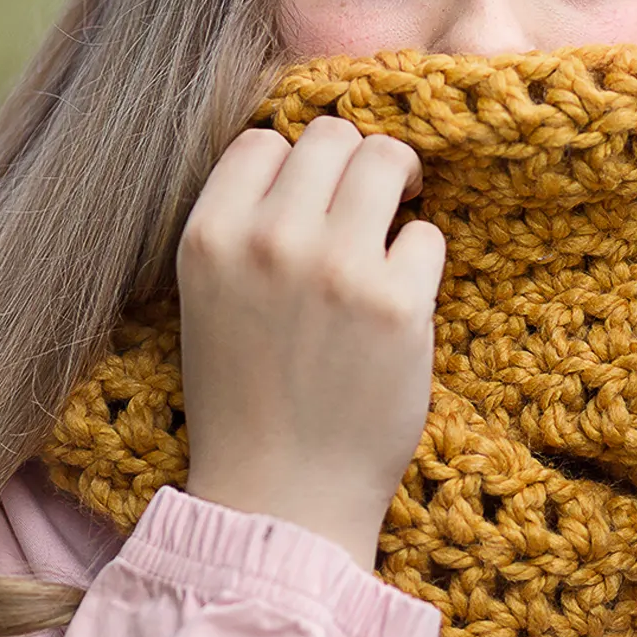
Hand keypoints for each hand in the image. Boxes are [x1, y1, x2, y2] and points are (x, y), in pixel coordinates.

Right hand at [176, 115, 445, 569]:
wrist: (280, 501)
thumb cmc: (248, 404)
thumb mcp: (210, 300)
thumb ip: (246, 228)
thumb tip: (308, 163)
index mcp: (209, 237)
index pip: (264, 141)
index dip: (297, 164)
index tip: (317, 196)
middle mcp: (269, 240)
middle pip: (332, 136)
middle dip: (356, 163)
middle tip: (373, 200)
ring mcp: (336, 267)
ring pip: (385, 161)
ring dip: (399, 184)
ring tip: (398, 219)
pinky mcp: (398, 303)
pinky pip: (428, 235)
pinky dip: (421, 260)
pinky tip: (403, 300)